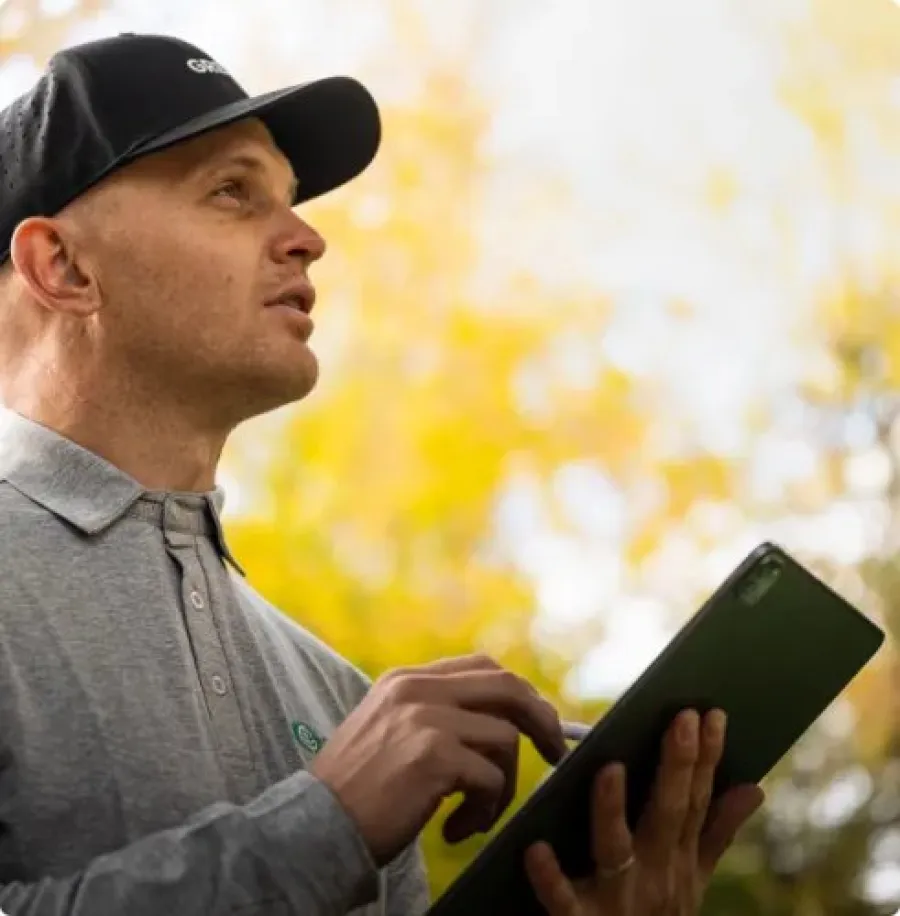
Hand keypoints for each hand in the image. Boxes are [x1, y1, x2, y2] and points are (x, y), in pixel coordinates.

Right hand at [310, 654, 566, 864]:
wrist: (315, 827)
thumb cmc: (355, 791)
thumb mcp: (387, 730)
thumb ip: (430, 714)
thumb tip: (496, 722)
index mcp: (407, 679)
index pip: (482, 667)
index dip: (518, 694)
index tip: (536, 723)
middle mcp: (417, 689)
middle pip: (506, 686)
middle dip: (541, 718)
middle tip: (556, 753)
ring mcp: (425, 718)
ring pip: (505, 738)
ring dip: (503, 786)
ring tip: (474, 816)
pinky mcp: (434, 756)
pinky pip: (491, 779)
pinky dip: (485, 811)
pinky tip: (454, 831)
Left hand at [524, 709, 763, 914]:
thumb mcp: (693, 880)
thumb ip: (717, 833)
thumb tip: (756, 787)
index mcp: (677, 858)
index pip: (697, 799)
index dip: (708, 757)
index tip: (712, 713)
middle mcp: (654, 874)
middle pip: (668, 813)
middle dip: (678, 766)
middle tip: (682, 718)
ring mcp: (618, 899)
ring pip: (615, 850)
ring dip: (612, 810)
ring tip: (609, 768)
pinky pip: (563, 900)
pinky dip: (550, 877)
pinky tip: (535, 847)